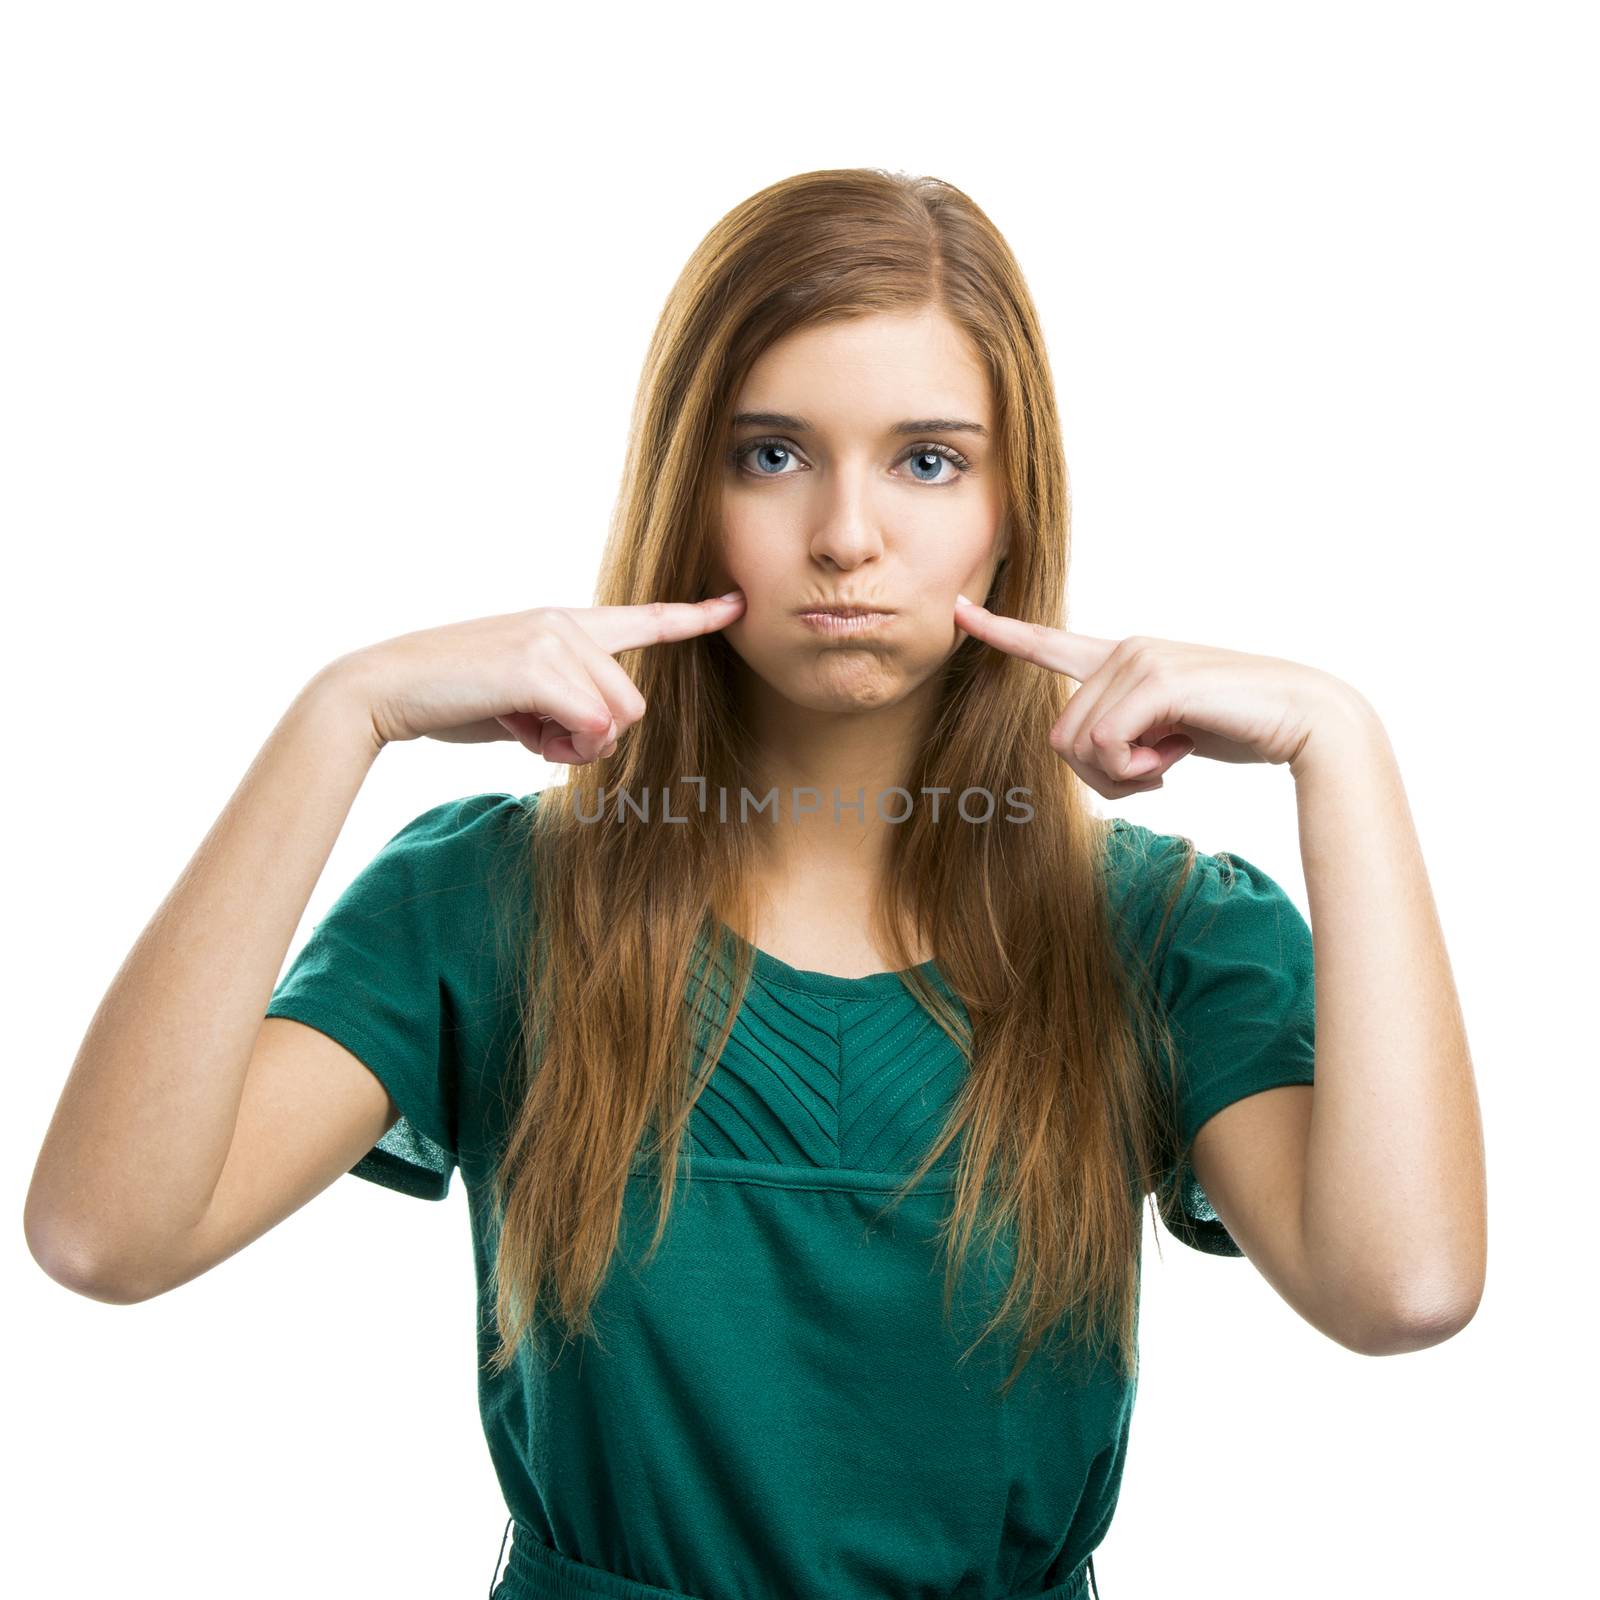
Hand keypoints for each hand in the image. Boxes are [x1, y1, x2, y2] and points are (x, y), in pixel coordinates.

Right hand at [334, 592, 745, 762]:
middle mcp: (567, 622)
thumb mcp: (523, 700)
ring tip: (521, 725)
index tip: (737, 603)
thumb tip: (602, 736)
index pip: (644, 618)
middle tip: (536, 731)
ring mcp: (554, 639)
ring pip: (617, 719)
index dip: (695, 615)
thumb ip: (569, 705)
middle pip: (634, 704)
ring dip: (574, 744)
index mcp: (566, 625)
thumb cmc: (454, 698)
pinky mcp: (539, 665)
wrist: (387, 687)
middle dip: (594, 737)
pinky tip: (518, 729)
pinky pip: (590, 726)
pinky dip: (560, 745)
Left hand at [952, 594, 1353, 798]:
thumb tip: (1093, 754)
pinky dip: (1137, 769)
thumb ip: (1121, 737)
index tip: (959, 608)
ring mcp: (1139, 660)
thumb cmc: (1238, 726)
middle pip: (1059, 737)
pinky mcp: (1156, 679)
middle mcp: (1123, 652)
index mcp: (1121, 660)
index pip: (1047, 642)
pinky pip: (1107, 745)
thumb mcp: (1164, 734)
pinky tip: (1178, 754)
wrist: (1306, 718)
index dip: (1000, 631)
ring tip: (1171, 756)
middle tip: (1155, 769)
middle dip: (1101, 774)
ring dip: (1123, 775)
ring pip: (1078, 745)